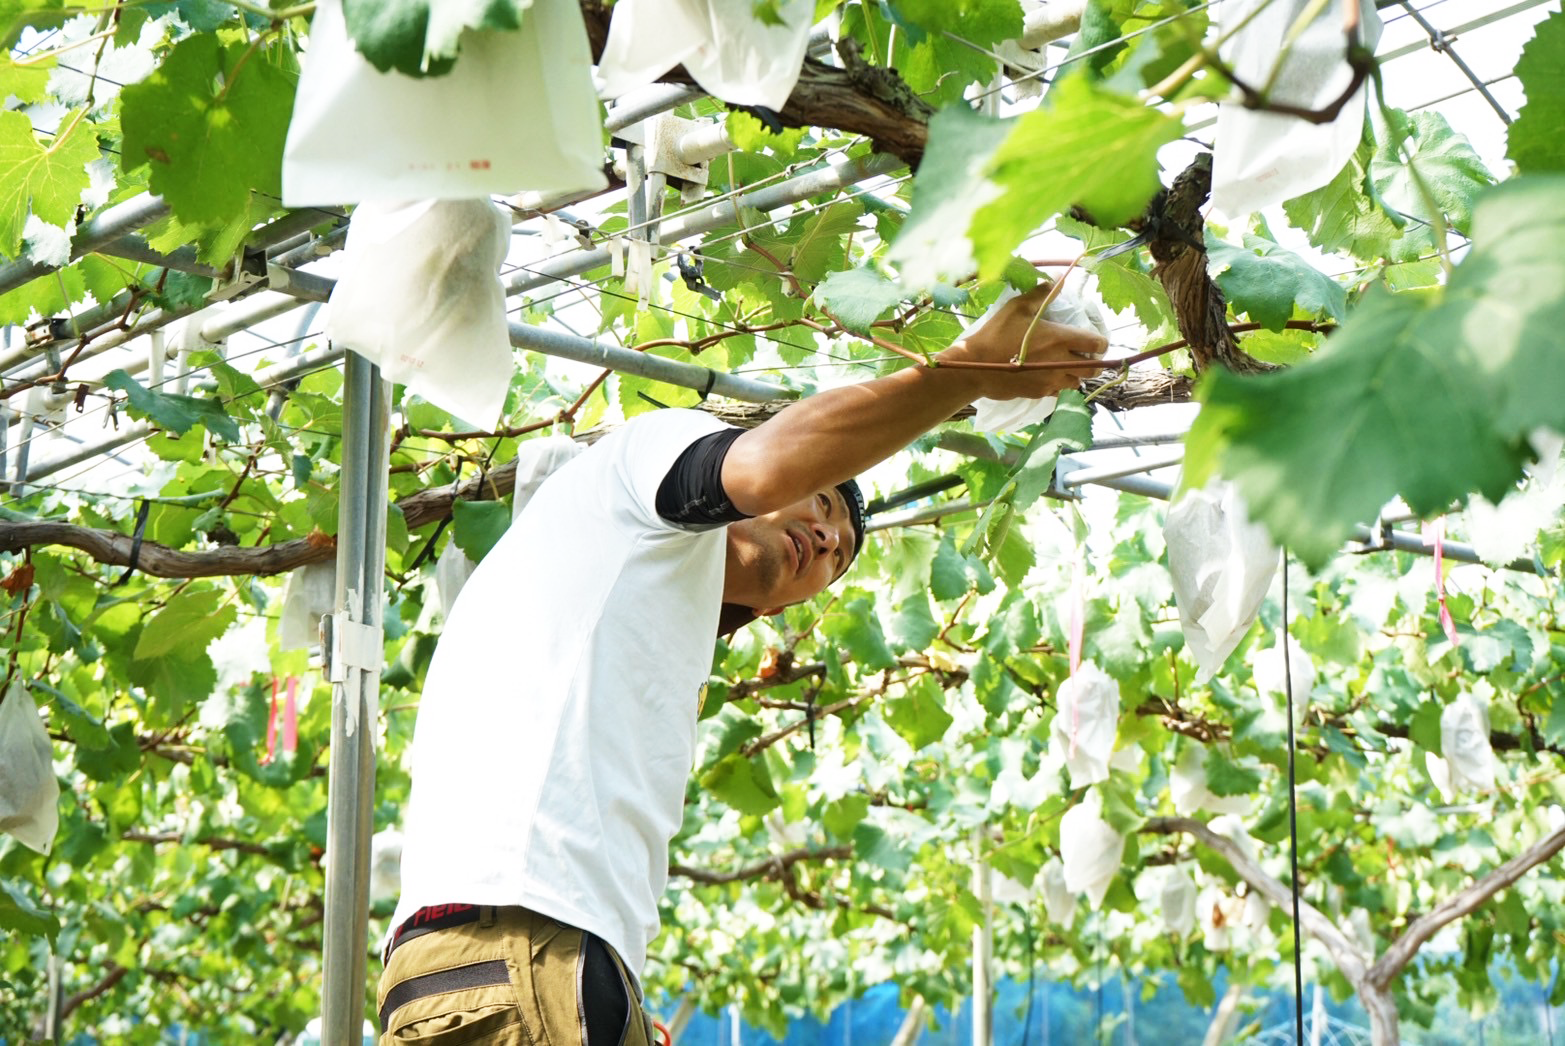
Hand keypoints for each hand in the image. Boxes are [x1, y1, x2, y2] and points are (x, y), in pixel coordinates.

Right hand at [935, 283, 1108, 400]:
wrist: (975, 367)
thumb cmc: (996, 334)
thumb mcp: (1017, 307)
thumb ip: (1042, 294)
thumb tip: (1059, 278)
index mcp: (1061, 339)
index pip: (1098, 344)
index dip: (1100, 342)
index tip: (1094, 340)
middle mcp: (1061, 362)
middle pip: (1093, 368)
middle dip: (1092, 361)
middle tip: (1082, 354)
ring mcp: (1051, 381)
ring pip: (1077, 382)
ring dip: (1075, 374)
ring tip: (1064, 365)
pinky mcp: (1039, 393)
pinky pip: (1058, 392)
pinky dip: (1057, 384)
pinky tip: (1046, 375)